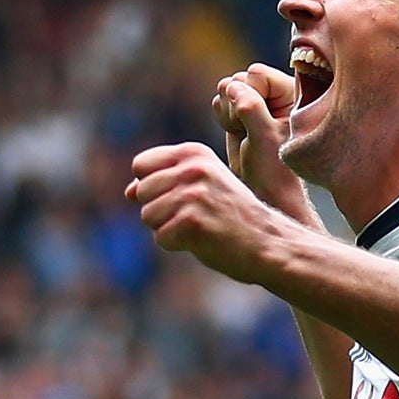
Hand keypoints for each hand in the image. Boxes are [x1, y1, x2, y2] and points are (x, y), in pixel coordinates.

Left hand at [126, 142, 282, 281]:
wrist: (271, 244)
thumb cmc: (235, 217)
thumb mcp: (204, 187)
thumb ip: (166, 183)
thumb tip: (127, 192)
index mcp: (194, 153)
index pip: (141, 166)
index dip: (155, 186)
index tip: (185, 197)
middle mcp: (193, 169)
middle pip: (141, 193)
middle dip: (161, 210)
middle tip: (197, 217)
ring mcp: (192, 195)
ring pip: (148, 216)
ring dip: (169, 229)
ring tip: (201, 228)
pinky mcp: (192, 222)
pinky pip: (161, 238)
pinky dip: (178, 246)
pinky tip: (204, 241)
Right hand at [215, 63, 319, 224]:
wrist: (266, 191)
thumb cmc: (275, 170)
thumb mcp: (266, 139)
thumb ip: (251, 108)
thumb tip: (231, 85)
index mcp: (293, 93)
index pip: (257, 73)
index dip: (249, 95)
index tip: (260, 123)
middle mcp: (277, 92)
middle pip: (239, 77)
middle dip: (236, 105)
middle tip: (250, 131)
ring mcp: (259, 99)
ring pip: (226, 87)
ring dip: (229, 112)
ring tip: (246, 133)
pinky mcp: (242, 109)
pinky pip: (220, 99)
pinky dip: (223, 117)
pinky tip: (239, 133)